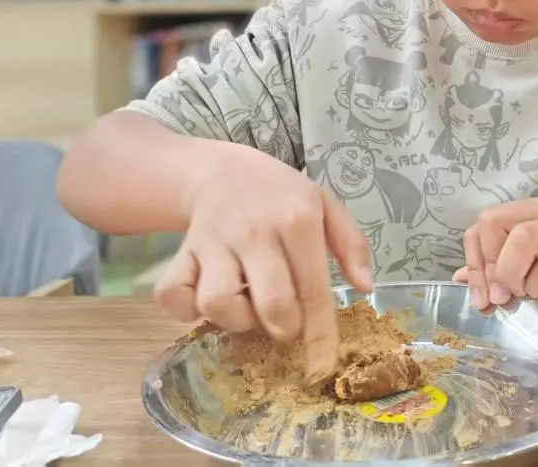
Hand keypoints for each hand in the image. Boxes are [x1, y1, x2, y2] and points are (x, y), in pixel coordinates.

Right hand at [154, 142, 371, 381]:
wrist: (222, 170)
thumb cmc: (281, 195)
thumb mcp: (325, 205)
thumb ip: (351, 244)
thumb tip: (364, 288)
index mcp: (298, 221)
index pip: (313, 290)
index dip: (320, 336)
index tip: (323, 366)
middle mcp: (255, 233)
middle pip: (270, 304)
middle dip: (283, 329)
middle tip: (285, 322)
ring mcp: (214, 243)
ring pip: (218, 304)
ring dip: (235, 320)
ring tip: (247, 305)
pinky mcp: (181, 252)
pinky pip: (172, 295)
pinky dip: (185, 310)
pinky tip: (206, 299)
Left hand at [456, 198, 537, 311]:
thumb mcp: (537, 267)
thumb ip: (502, 268)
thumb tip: (460, 278)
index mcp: (532, 212)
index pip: (484, 222)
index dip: (474, 258)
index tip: (481, 294)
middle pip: (494, 222)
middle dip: (487, 265)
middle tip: (498, 296)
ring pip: (522, 238)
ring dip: (510, 274)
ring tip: (519, 295)